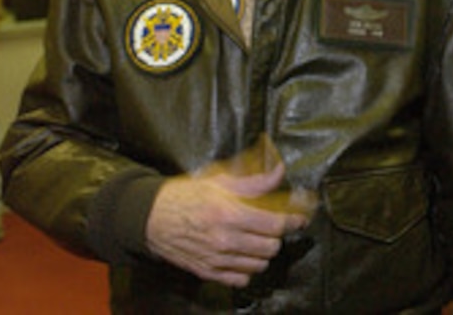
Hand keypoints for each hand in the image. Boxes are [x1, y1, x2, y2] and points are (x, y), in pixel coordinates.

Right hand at [146, 154, 312, 286]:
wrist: (151, 218)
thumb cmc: (185, 196)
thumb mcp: (220, 181)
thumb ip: (254, 182)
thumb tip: (279, 173)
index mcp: (229, 213)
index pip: (275, 224)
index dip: (294, 221)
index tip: (301, 219)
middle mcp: (225, 240)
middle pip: (271, 247)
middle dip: (277, 235)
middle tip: (273, 225)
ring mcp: (216, 259)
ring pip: (259, 264)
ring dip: (264, 252)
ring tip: (257, 239)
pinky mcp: (208, 272)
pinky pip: (241, 279)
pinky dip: (248, 268)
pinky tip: (243, 255)